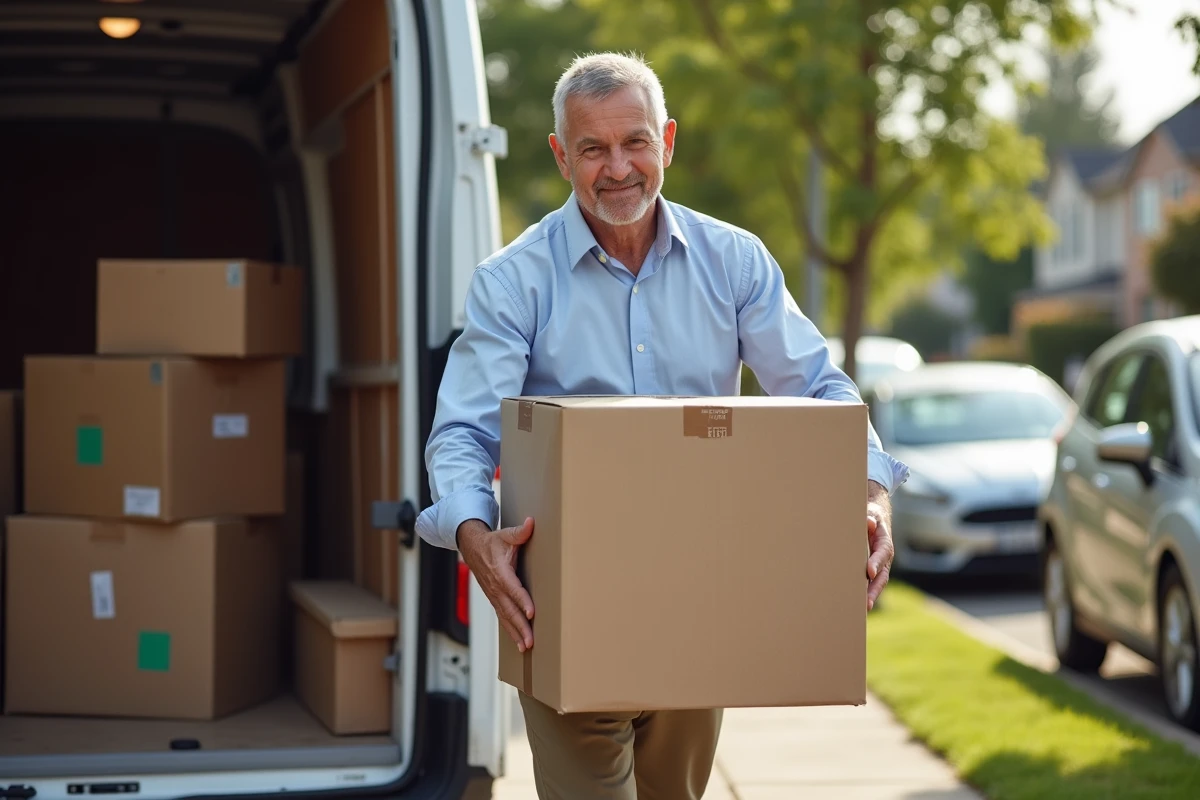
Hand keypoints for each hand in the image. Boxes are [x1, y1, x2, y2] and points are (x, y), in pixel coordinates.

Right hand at [457, 517, 535, 650]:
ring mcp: (493, 595)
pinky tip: (519, 642)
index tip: (532, 613)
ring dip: (515, 632)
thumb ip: (520, 532)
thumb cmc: (491, 542)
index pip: (513, 589)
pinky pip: (502, 616)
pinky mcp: (494, 599)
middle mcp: (495, 587)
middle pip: (509, 609)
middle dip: (520, 626)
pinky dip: (510, 630)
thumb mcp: (505, 535)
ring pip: (505, 617)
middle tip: (530, 640)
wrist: (471, 548)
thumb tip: (531, 523)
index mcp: (500, 572)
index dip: (522, 601)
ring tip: (525, 646)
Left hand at [866, 481, 893, 610]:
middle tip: (867, 602)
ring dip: (871, 596)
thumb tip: (869, 522)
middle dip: (875, 589)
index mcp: (885, 543)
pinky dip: (866, 593)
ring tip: (863, 608)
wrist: (876, 519)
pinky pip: (871, 583)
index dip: (876, 562)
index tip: (870, 572)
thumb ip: (870, 518)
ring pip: (877, 583)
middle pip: (882, 576)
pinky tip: (858, 604)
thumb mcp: (871, 513)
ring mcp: (880, 566)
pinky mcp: (872, 570)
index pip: (882, 554)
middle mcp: (884, 558)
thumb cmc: (871, 517)